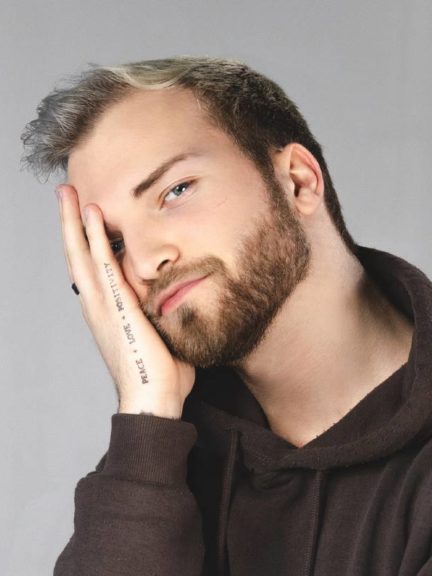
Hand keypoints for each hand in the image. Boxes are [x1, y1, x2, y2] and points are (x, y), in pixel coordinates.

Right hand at [56, 184, 195, 418]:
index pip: (91, 267)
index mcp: (107, 311)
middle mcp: (98, 305)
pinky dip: (94, 239)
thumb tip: (174, 295)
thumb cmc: (160, 373)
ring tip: (69, 193)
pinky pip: (103, 265)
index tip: (85, 215)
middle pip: (77, 255)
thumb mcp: (159, 333)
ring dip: (75, 221)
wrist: (155, 400)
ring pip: (82, 255)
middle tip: (65, 193)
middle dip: (70, 223)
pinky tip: (92, 214)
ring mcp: (103, 305)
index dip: (84, 240)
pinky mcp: (117, 307)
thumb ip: (160, 310)